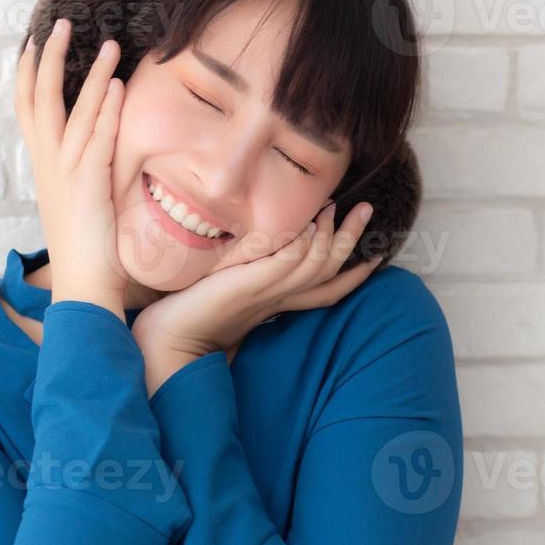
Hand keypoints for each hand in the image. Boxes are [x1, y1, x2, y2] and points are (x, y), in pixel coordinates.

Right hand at [15, 19, 128, 317]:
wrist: (85, 287)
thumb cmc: (88, 250)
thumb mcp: (81, 202)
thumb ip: (85, 173)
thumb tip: (95, 156)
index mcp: (45, 167)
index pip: (29, 110)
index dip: (29, 74)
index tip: (34, 41)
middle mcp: (49, 165)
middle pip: (39, 99)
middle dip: (49, 58)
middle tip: (62, 23)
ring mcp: (67, 173)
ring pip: (74, 111)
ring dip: (90, 73)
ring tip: (107, 42)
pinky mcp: (89, 185)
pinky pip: (98, 138)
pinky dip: (105, 109)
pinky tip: (116, 84)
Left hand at [132, 199, 383, 388]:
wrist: (169, 338)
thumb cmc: (192, 316)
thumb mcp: (230, 293)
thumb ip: (249, 278)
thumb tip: (258, 254)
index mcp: (279, 304)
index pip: (328, 291)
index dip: (355, 275)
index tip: (375, 254)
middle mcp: (280, 299)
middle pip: (330, 272)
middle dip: (352, 240)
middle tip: (367, 209)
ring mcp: (268, 292)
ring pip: (316, 265)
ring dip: (332, 235)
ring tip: (338, 206)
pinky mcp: (250, 284)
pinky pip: (287, 262)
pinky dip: (304, 243)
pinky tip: (311, 223)